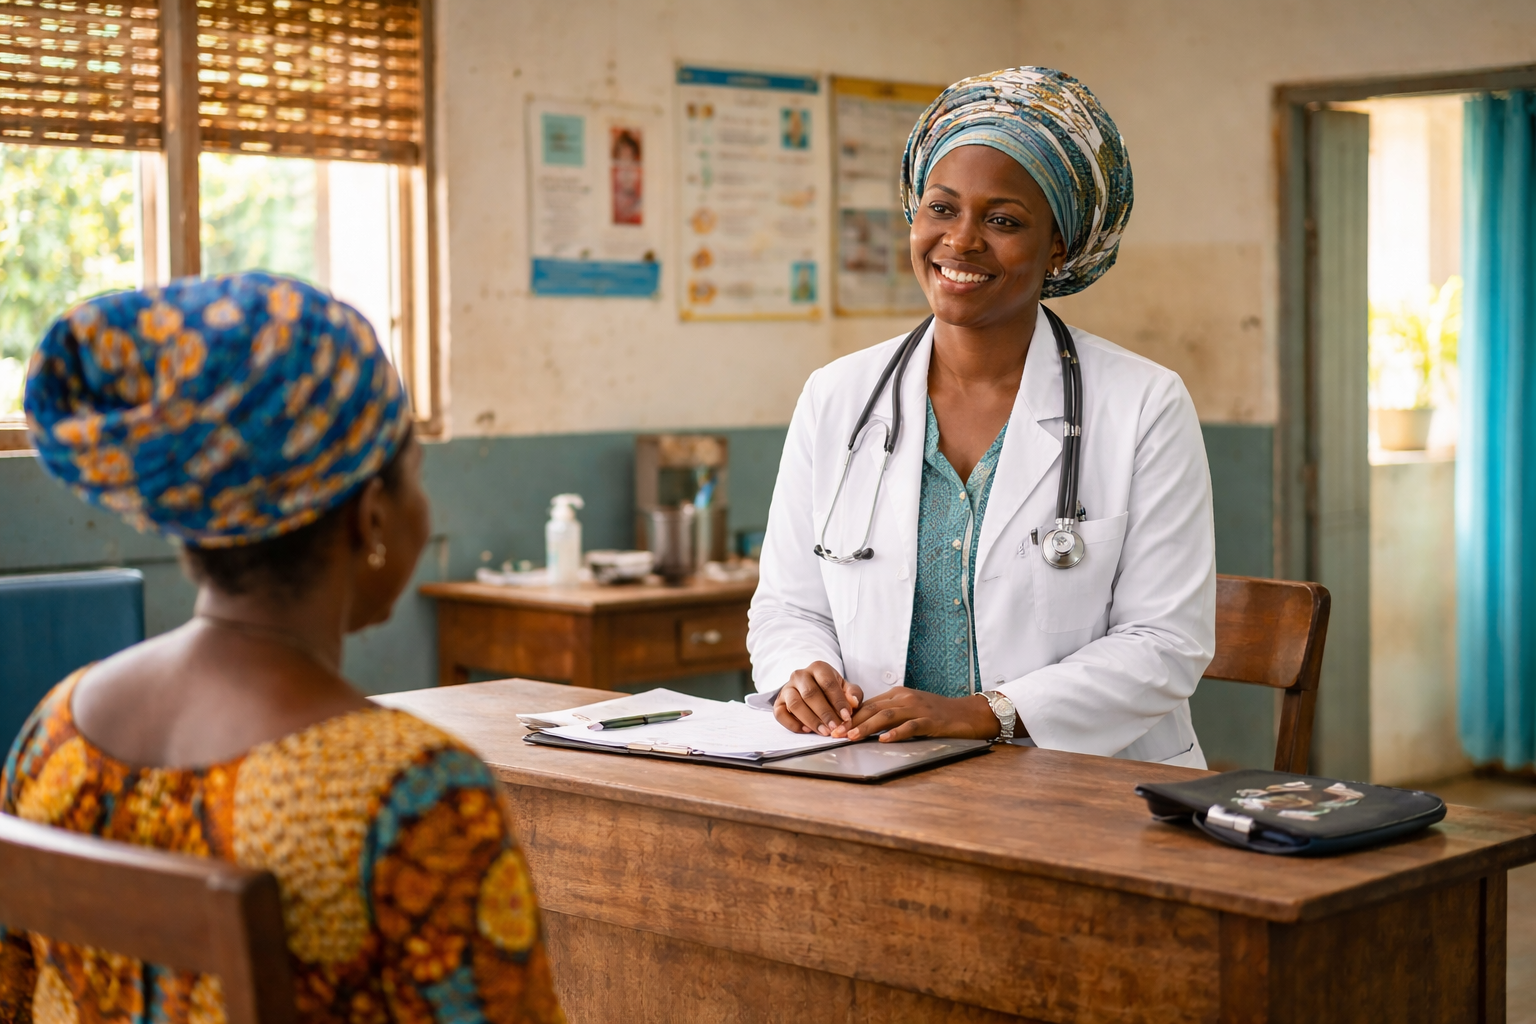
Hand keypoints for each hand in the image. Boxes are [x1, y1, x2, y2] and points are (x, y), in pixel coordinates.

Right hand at [775, 662, 863, 735]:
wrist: (811, 688)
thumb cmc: (830, 690)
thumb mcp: (844, 687)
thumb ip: (852, 693)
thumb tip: (854, 702)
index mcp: (818, 668)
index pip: (828, 683)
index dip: (838, 701)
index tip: (846, 717)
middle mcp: (800, 675)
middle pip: (810, 693)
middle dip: (824, 713)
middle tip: (835, 727)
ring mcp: (787, 688)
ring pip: (795, 704)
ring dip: (810, 720)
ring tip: (824, 731)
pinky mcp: (778, 702)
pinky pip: (780, 714)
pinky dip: (793, 724)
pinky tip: (806, 730)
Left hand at [843, 688, 999, 742]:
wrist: (967, 713)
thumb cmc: (936, 713)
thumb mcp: (910, 708)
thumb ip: (890, 712)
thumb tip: (864, 724)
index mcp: (898, 694)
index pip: (868, 704)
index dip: (850, 716)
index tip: (835, 727)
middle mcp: (905, 698)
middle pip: (873, 708)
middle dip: (853, 722)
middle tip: (837, 734)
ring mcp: (918, 708)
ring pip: (887, 716)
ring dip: (867, 727)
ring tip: (853, 737)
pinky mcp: (930, 721)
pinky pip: (910, 726)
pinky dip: (896, 733)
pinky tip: (884, 740)